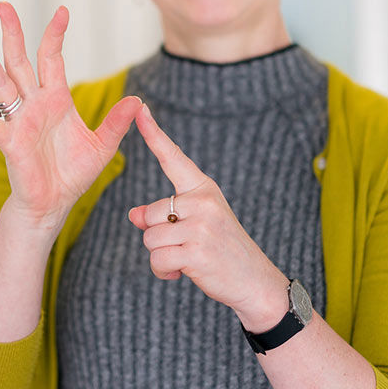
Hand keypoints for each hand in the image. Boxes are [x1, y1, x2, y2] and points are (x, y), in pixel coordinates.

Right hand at [0, 2, 142, 226]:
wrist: (54, 203)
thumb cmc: (73, 174)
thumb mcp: (102, 145)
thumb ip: (116, 122)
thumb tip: (138, 101)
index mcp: (56, 99)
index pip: (52, 58)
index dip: (55, 34)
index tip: (61, 11)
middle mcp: (33, 104)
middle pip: (19, 61)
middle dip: (13, 33)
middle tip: (3, 5)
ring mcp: (19, 121)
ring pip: (0, 83)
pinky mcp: (10, 142)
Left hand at [125, 105, 289, 327]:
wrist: (254, 280)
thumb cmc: (221, 250)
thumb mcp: (195, 225)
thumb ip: (165, 216)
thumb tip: (133, 215)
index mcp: (203, 189)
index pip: (173, 158)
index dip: (153, 134)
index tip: (140, 108)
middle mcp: (203, 201)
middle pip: (149, 214)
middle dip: (157, 236)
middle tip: (185, 246)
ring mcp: (201, 226)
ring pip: (149, 238)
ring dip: (161, 256)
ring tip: (187, 259)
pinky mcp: (196, 251)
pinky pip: (157, 260)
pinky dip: (164, 273)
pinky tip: (184, 273)